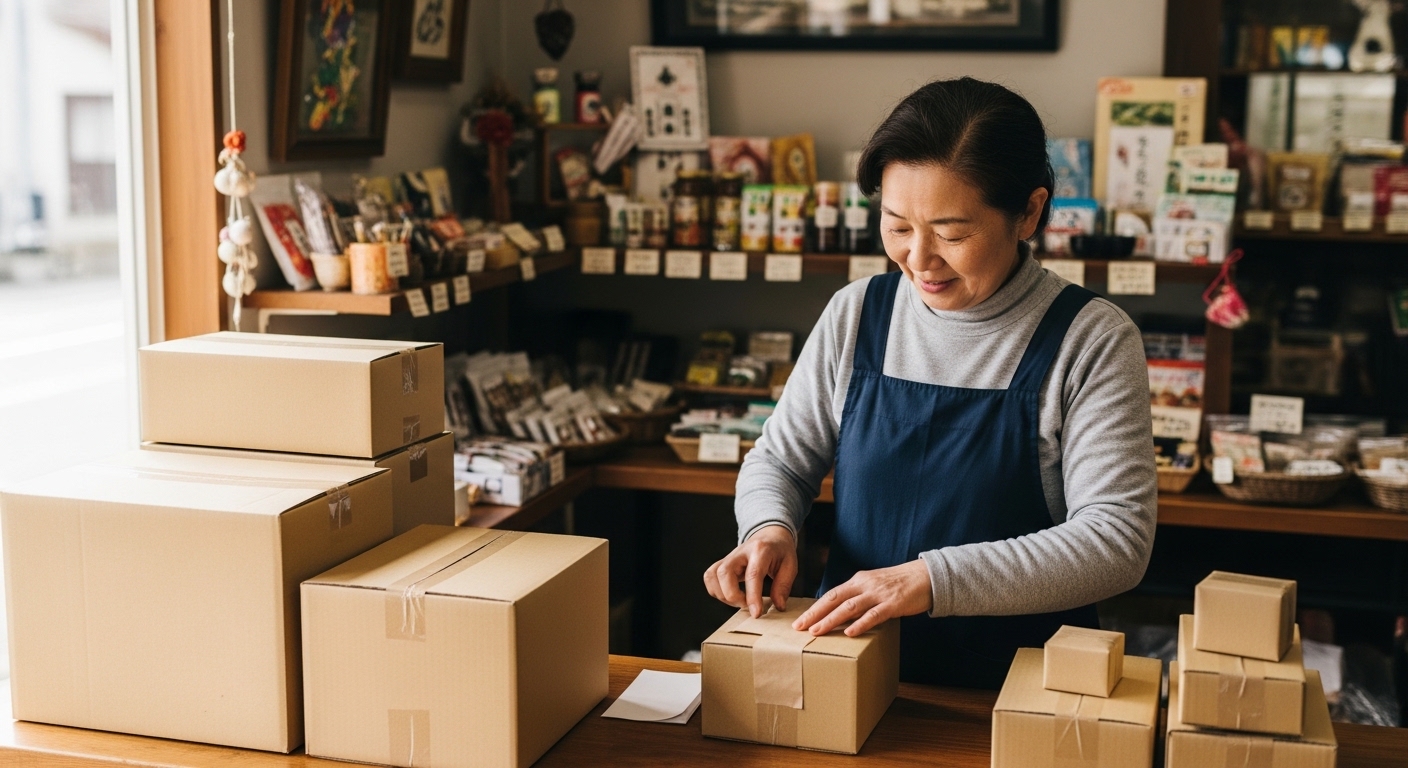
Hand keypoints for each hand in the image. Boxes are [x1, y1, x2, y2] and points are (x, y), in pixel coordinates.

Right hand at [703, 525, 797, 617]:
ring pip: (712, 575)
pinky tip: (730, 594)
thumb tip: (778, 606)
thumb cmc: (780, 550)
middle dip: (732, 596)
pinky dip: (716, 590)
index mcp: (761, 550)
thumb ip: (784, 586)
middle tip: (746, 605)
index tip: (756, 613)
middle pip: (725, 573)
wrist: (769, 535)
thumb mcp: (790, 565)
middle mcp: (741, 552)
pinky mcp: (722, 563)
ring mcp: (729, 556)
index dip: (753, 596)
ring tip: (739, 601)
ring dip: (722, 594)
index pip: (753, 574)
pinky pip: (710, 577)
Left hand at [792, 560, 931, 637]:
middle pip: (834, 600)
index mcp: (858, 581)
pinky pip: (873, 615)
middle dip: (815, 614)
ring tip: (817, 631)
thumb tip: (841, 613)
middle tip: (799, 627)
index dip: (814, 608)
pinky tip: (849, 632)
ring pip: (849, 608)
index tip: (800, 620)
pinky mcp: (892, 604)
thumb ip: (858, 596)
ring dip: (831, 620)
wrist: (926, 576)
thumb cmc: (899, 583)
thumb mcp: (874, 585)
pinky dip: (860, 624)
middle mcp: (865, 585)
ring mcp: (878, 594)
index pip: (831, 595)